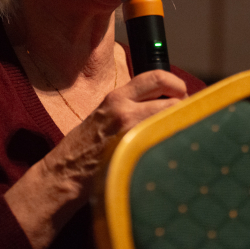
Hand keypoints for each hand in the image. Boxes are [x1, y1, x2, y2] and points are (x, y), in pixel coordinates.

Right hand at [5, 70, 187, 248]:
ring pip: (172, 120)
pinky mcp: (135, 153)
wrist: (65, 171)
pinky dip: (170, 143)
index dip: (175, 84)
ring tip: (176, 133)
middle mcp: (125, 110)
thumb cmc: (83, 145)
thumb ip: (129, 104)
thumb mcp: (103, 113)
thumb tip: (160, 102)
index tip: (180, 93)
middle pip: (173, 99)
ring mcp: (131, 132)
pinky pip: (163, 142)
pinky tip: (167, 150)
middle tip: (183, 116)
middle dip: (184, 107)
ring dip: (179, 125)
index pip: (156, 77)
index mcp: (116, 97)